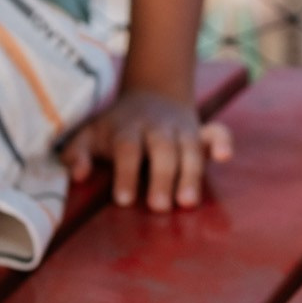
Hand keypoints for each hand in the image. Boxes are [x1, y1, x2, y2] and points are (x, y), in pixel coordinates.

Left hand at [61, 88, 232, 209]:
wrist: (151, 94)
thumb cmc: (115, 128)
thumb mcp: (90, 134)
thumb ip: (77, 153)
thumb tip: (78, 175)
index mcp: (127, 129)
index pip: (127, 148)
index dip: (125, 172)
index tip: (124, 200)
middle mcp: (156, 128)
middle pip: (162, 149)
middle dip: (162, 177)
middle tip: (158, 207)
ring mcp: (181, 129)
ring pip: (189, 148)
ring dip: (191, 174)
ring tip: (187, 202)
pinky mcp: (201, 132)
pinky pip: (217, 132)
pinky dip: (223, 142)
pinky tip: (224, 157)